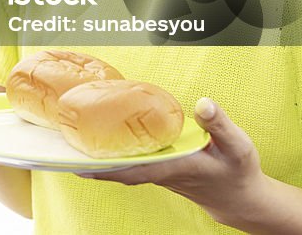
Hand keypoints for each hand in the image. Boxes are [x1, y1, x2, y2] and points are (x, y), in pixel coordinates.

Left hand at [76, 98, 267, 226]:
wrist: (240, 198)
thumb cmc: (237, 171)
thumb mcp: (237, 145)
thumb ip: (219, 124)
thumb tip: (203, 104)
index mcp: (174, 168)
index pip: (132, 170)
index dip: (104, 167)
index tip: (78, 162)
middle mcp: (160, 173)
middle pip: (117, 170)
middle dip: (89, 162)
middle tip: (60, 149)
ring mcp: (157, 173)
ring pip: (120, 167)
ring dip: (97, 158)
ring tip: (70, 142)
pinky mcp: (158, 169)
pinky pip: (129, 164)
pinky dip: (112, 156)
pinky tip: (100, 141)